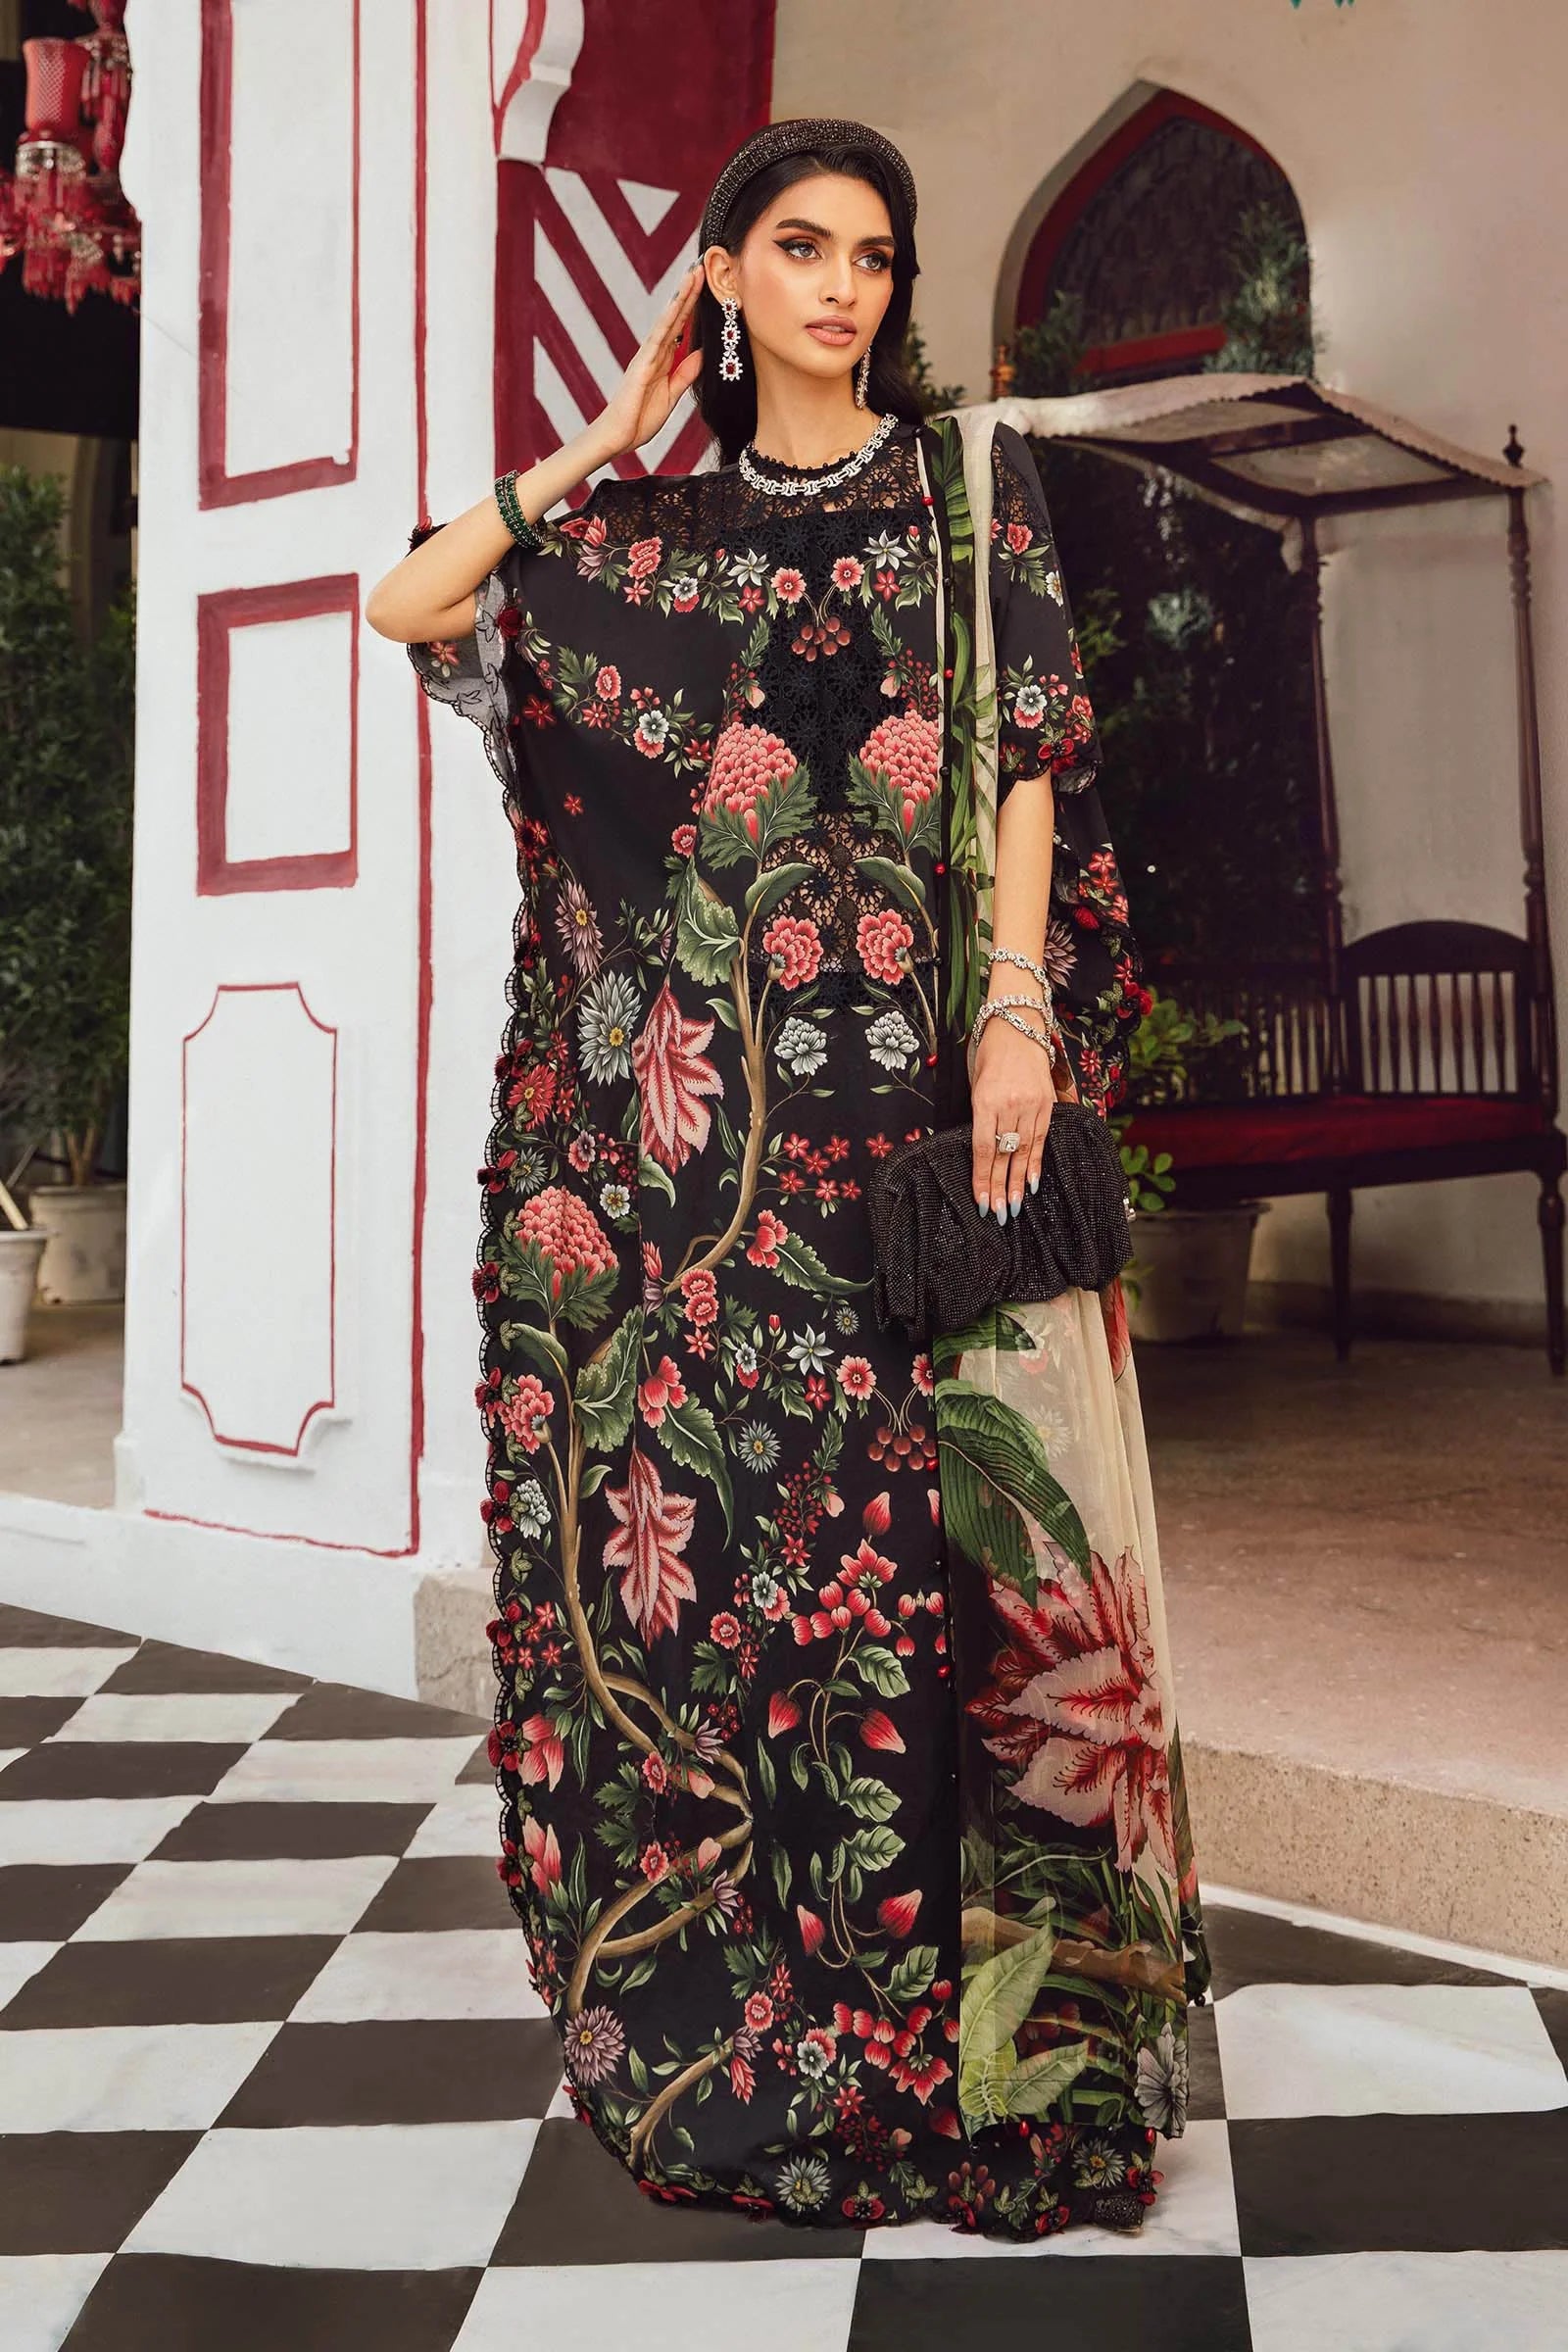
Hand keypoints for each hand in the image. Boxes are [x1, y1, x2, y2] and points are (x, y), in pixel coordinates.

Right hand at [593, 263, 704, 457]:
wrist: (618, 437)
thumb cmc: (640, 419)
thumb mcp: (672, 394)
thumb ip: (685, 373)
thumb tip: (701, 354)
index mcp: (662, 359)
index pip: (682, 327)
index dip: (693, 306)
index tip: (706, 285)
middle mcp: (654, 352)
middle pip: (675, 316)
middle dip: (689, 292)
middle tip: (702, 266)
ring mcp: (647, 356)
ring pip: (668, 320)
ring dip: (681, 297)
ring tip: (693, 274)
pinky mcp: (642, 365)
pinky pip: (658, 338)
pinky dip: (669, 320)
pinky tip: (678, 304)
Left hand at [969, 1009, 1055, 1224]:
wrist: (1019, 1025)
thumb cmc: (989, 1054)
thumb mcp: (975, 1084)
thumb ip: (980, 1117)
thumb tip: (983, 1153)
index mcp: (986, 1100)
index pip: (984, 1148)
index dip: (983, 1177)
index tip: (980, 1200)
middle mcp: (1011, 1105)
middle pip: (1005, 1155)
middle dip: (1000, 1187)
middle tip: (997, 1214)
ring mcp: (1032, 1105)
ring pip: (1024, 1151)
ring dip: (1019, 1182)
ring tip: (1014, 1206)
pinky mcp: (1048, 1104)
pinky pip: (1041, 1139)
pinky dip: (1036, 1162)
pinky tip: (1033, 1183)